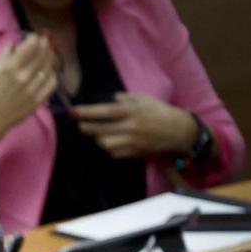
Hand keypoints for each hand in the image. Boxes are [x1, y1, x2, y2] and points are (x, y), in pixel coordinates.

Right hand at [0, 34, 59, 141]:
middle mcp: (23, 76)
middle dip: (45, 44)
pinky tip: (48, 73)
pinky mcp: (37, 100)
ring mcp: (32, 89)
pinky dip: (52, 74)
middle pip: (43, 53)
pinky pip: (52, 83)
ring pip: (49, 66)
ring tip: (47, 55)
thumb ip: (4, 55)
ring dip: (49, 58)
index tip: (34, 37)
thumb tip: (15, 43)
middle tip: (44, 42)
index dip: (35, 38)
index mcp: (11, 67)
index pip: (32, 44)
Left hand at [74, 92, 197, 158]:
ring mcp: (132, 142)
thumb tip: (111, 99)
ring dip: (99, 139)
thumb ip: (126, 98)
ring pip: (105, 144)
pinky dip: (109, 148)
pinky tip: (112, 141)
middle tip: (81, 124)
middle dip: (87, 128)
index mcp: (133, 111)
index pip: (105, 112)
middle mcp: (131, 127)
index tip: (73, 112)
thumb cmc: (159, 112)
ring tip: (99, 133)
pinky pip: (113, 153)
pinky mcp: (133, 153)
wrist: (177, 131)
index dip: (87, 112)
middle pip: (100, 131)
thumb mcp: (145, 99)